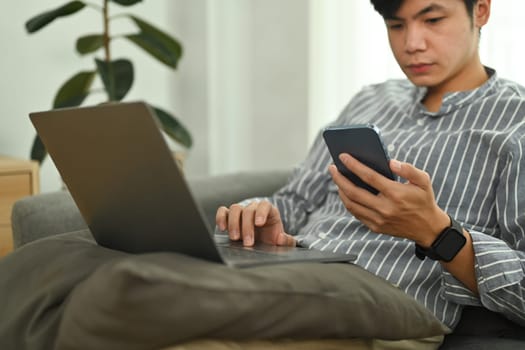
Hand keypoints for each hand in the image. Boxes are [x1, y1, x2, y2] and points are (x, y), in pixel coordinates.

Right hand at [215, 200, 295, 246]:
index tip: (259, 224)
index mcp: (269, 211)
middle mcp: (254, 208)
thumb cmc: (271, 239)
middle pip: (248, 210)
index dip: (261, 212)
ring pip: (235, 209)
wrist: (262, 241)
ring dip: (234, 223)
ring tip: (235, 238)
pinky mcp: (229, 216)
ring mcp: (241, 211)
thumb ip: (286, 241)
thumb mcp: (282, 241)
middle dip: (247, 227)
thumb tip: (281, 238)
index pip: (265, 205)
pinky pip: (223, 211)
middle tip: (247, 242)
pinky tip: (222, 228)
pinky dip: (221, 218)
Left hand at [328, 153, 449, 245]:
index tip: (342, 157)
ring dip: (340, 190)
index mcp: (396, 194)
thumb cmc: (424, 200)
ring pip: (351, 204)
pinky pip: (356, 213)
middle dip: (340, 178)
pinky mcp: (375, 227)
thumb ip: (409, 169)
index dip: (354, 166)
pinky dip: (348, 202)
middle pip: (354, 192)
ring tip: (337, 179)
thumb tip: (390, 162)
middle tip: (332, 168)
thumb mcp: (424, 181)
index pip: (369, 177)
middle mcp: (385, 208)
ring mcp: (379, 220)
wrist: (428, 229)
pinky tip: (345, 192)